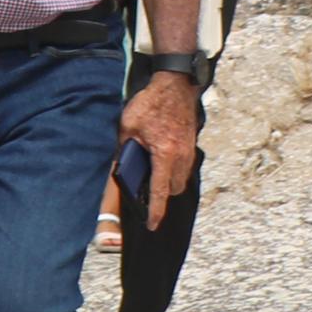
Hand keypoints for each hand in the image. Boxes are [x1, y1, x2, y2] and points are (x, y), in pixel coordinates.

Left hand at [121, 66, 199, 222]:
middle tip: (145, 191)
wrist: (175, 86)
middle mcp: (181, 157)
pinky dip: (173, 171)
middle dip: (161, 195)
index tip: (152, 225)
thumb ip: (125, 148)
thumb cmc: (151, 104)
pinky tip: (160, 162)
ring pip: (181, 179)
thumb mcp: (128, 126)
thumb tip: (120, 166)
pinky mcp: (191, 145)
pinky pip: (184, 167)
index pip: (160, 190)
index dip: (156, 210)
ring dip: (168, 182)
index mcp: (165, 154)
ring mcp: (189, 151)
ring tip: (151, 176)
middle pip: (174, 189)